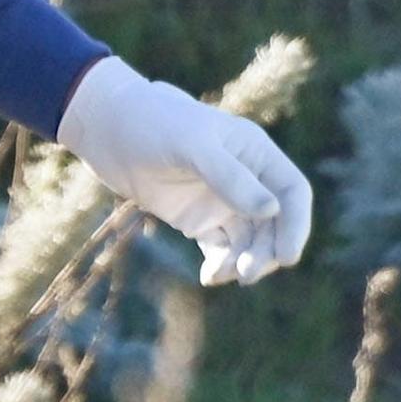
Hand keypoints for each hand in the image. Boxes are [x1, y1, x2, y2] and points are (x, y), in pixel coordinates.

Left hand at [56, 56, 312, 285]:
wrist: (103, 127)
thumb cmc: (150, 124)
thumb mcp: (191, 146)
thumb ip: (230, 177)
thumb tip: (271, 212)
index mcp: (254, 152)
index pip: (292, 192)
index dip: (297, 225)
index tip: (286, 257)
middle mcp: (245, 178)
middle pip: (274, 224)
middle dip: (266, 251)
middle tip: (246, 274)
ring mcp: (221, 200)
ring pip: (250, 241)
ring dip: (244, 261)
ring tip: (223, 276)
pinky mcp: (197, 218)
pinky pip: (222, 248)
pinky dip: (222, 264)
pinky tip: (210, 278)